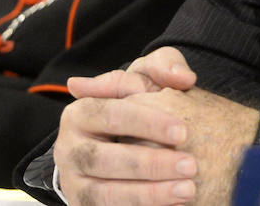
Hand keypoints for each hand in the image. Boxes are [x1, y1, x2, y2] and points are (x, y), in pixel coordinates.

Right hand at [56, 47, 258, 205]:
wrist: (124, 145)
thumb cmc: (138, 107)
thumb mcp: (148, 79)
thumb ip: (164, 67)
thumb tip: (182, 77)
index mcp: (78, 112)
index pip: (111, 115)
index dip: (147, 123)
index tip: (184, 131)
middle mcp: (68, 149)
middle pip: (105, 159)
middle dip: (150, 163)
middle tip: (191, 165)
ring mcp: (74, 183)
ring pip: (107, 194)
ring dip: (149, 194)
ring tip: (188, 190)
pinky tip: (173, 205)